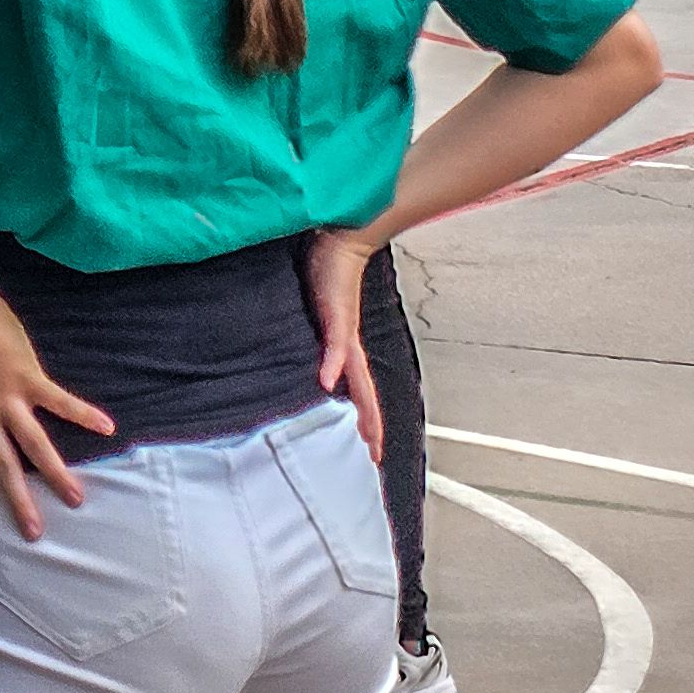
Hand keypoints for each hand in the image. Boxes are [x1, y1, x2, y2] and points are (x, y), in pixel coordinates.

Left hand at [0, 294, 115, 540]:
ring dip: (54, 473)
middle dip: (19, 502)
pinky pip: (60, 402)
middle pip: (3, 467)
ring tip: (75, 498)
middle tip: (34, 533)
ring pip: (34, 445)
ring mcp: (9, 399)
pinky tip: (107, 428)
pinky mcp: (30, 379)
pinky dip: (84, 415)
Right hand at [304, 231, 385, 458]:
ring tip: (365, 433)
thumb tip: (319, 363)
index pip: (360, 389)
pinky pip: (334, 343)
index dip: (368, 418)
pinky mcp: (336, 314)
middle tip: (375, 454)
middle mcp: (349, 343)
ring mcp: (344, 330)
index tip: (373, 447)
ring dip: (363, 405)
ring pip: (357, 376)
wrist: (339, 238)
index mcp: (346, 345)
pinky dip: (331, 362)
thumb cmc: (326, 268)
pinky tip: (326, 378)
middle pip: (364, 391)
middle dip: (370, 423)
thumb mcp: (321, 306)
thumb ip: (320, 333)